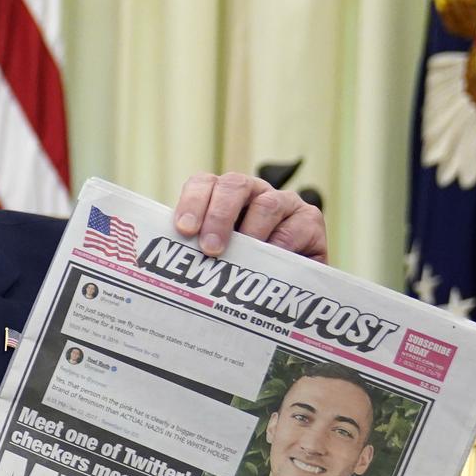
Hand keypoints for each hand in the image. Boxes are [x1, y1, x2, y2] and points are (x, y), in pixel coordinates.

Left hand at [173, 172, 326, 262]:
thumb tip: (165, 266)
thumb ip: (196, 253)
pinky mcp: (310, 220)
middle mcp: (254, 192)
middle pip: (234, 185)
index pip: (204, 184)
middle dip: (219, 215)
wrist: (288, 292)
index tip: (183, 230)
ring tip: (241, 260)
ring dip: (251, 232)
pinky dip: (281, 246)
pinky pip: (295, 227)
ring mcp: (284, 203)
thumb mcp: (219, 260)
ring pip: (266, 204)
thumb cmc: (244, 273)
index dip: (192, 202)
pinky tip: (270, 265)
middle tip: (210, 248)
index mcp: (224, 196)